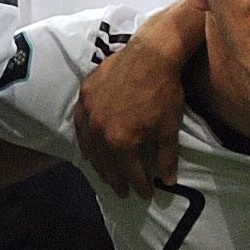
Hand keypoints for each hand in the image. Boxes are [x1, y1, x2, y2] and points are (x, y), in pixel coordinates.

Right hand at [73, 15, 196, 195]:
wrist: (151, 54)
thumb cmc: (164, 91)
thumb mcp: (169, 127)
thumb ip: (166, 157)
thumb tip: (169, 181)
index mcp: (121, 141)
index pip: (130, 172)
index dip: (139, 185)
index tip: (145, 195)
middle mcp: (100, 130)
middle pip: (105, 163)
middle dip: (115, 179)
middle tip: (122, 191)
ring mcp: (89, 112)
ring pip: (88, 146)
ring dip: (97, 163)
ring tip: (105, 174)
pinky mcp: (85, 95)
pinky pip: (79, 124)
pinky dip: (84, 139)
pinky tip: (88, 147)